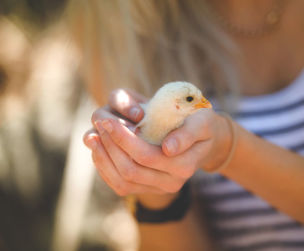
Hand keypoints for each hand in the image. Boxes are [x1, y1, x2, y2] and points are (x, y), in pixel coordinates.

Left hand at [83, 89, 230, 204]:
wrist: (204, 140)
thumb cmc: (202, 125)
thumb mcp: (201, 122)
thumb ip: (187, 134)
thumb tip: (168, 149)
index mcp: (184, 166)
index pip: (146, 156)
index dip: (123, 139)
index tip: (109, 120)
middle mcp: (171, 183)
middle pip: (131, 170)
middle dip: (111, 146)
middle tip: (101, 122)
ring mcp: (158, 189)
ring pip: (122, 181)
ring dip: (103, 158)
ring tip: (93, 135)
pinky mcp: (147, 189)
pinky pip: (120, 186)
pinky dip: (105, 168)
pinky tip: (98, 149)